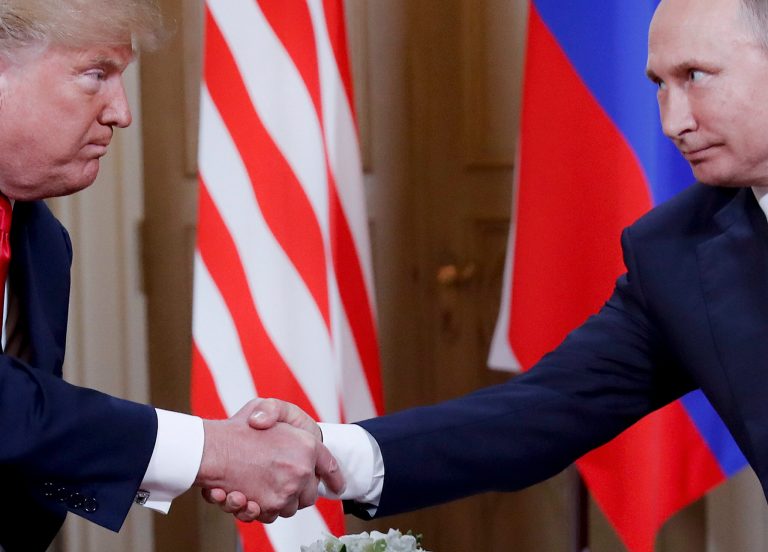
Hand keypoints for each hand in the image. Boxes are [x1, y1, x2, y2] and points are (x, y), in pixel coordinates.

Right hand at [195, 400, 342, 522]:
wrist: (209, 448)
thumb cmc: (237, 426)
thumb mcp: (264, 406)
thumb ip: (277, 413)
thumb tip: (274, 426)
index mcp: (307, 445)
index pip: (329, 466)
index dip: (334, 477)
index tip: (337, 485)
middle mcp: (301, 470)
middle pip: (310, 494)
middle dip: (300, 491)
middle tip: (282, 482)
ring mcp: (286, 490)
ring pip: (290, 507)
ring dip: (279, 502)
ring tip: (257, 489)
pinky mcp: (268, 506)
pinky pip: (271, 515)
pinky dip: (259, 510)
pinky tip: (243, 497)